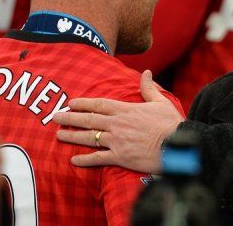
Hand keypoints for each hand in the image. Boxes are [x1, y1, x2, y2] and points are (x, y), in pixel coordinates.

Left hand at [53, 70, 183, 173]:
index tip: (70, 103)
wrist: (177, 145)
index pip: (99, 104)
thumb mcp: (160, 102)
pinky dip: (85, 160)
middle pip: (88, 119)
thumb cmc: (171, 123)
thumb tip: (146, 72)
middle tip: (55, 117)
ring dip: (72, 136)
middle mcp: (117, 124)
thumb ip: (149, 88)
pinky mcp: (120, 157)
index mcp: (126, 110)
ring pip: (89, 138)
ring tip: (59, 135)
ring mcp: (117, 141)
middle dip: (70, 118)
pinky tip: (74, 160)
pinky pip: (98, 158)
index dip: (83, 103)